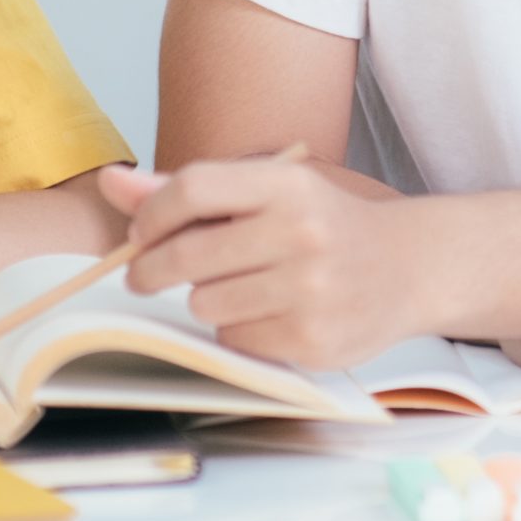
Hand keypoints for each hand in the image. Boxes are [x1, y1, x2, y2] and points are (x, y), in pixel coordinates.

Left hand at [104, 159, 434, 370]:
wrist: (408, 267)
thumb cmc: (322, 223)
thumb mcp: (268, 191)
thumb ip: (189, 191)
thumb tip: (112, 181)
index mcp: (287, 184)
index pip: (191, 189)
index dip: (150, 214)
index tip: (140, 232)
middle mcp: (302, 232)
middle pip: (187, 254)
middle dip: (151, 268)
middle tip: (143, 275)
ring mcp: (310, 289)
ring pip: (205, 302)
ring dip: (203, 299)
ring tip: (234, 288)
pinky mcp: (313, 339)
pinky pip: (235, 339)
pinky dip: (237, 330)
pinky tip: (266, 313)